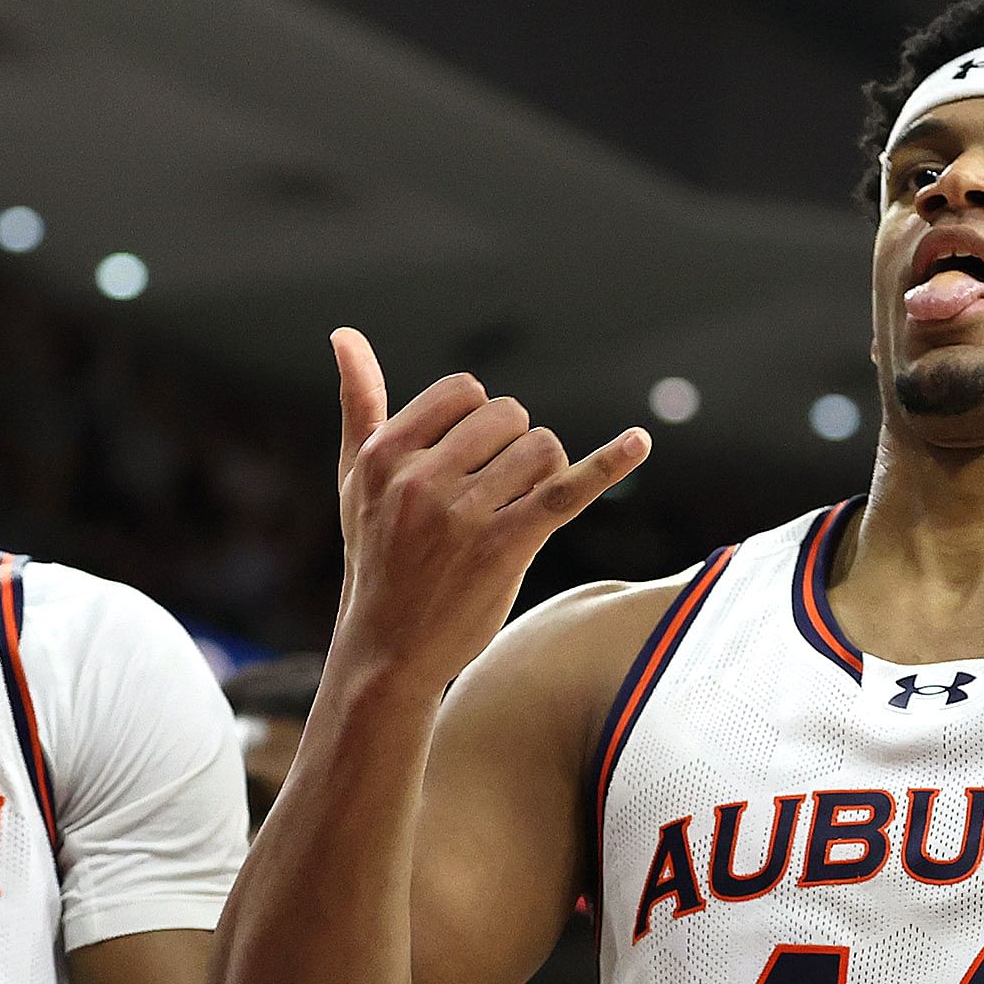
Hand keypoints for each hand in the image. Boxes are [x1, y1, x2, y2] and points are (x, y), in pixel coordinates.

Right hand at [328, 328, 649, 691]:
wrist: (387, 649)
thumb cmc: (376, 557)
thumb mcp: (354, 479)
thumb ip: (358, 403)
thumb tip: (344, 334)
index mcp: (384, 453)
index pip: (464, 392)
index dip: (479, 421)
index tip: (470, 460)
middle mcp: (420, 479)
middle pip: (508, 415)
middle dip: (513, 447)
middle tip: (495, 494)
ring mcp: (463, 514)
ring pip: (541, 448)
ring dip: (543, 474)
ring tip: (516, 510)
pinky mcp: (505, 548)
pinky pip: (565, 492)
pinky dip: (607, 466)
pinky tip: (638, 443)